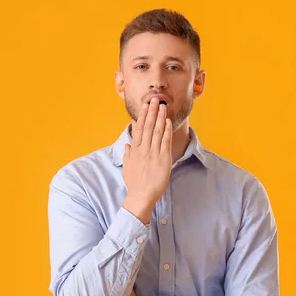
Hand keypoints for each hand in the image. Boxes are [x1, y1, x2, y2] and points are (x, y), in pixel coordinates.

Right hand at [122, 97, 172, 223]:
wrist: (141, 196)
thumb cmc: (135, 183)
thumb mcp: (127, 167)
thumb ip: (128, 154)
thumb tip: (127, 144)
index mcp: (135, 150)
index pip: (139, 128)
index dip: (142, 116)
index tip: (145, 106)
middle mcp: (143, 149)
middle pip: (148, 126)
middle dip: (152, 112)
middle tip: (155, 99)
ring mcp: (153, 153)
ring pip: (157, 131)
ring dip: (160, 117)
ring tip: (163, 106)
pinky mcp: (163, 159)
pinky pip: (165, 141)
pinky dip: (166, 130)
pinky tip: (168, 121)